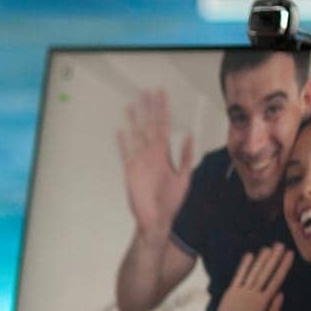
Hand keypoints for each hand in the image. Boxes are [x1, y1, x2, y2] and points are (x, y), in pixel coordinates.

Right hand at [115, 89, 195, 240]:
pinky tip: (121, 131)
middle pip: (149, 126)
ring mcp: (140, 161)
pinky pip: (126, 152)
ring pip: (136, 135)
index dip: (163, 110)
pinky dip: (123, 142)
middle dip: (148, 109)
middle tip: (146, 92)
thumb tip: (189, 136)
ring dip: (134, 120)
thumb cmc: (171, 201)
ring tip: (131, 105)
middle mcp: (151, 154)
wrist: (157, 219)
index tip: (162, 95)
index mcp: (164, 153)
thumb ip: (186, 157)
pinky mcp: (130, 170)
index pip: (163, 126)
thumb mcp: (185, 178)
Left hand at [209, 244, 292, 310]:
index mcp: (261, 304)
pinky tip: (249, 256)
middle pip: (265, 273)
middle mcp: (250, 295)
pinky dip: (244, 266)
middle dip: (274, 258)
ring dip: (261, 259)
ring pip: (253, 272)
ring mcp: (238, 293)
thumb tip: (280, 293)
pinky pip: (237, 277)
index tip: (290, 255)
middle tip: (282, 245)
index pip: (276, 281)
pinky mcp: (228, 294)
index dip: (283, 267)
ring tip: (269, 247)